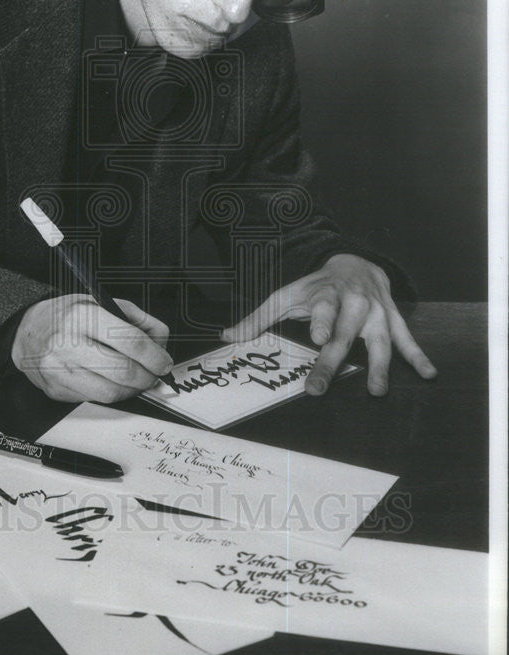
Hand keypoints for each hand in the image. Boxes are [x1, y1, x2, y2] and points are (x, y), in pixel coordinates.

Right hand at [11, 294, 172, 402]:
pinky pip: (94, 400)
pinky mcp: (56, 390)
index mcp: (83, 315)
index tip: (163, 362)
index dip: (155, 356)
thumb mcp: (101, 303)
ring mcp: (60, 369)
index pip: (130, 340)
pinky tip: (113, 383)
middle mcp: (68, 342)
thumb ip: (136, 318)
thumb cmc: (67, 317)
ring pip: (111, 393)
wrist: (26, 333)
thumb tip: (160, 341)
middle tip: (153, 374)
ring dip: (132, 390)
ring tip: (136, 381)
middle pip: (123, 371)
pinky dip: (111, 395)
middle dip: (147, 377)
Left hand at [220, 253, 436, 396]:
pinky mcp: (393, 319)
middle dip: (334, 361)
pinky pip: (407, 339)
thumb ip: (257, 318)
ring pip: (380, 340)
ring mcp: (376, 312)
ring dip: (381, 365)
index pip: (324, 310)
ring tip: (377, 391)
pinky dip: (419, 356)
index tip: (320, 338)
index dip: (322, 323)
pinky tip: (428, 374)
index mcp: (326, 296)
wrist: (355, 263)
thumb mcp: (284, 296)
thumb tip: (226, 337)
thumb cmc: (314, 287)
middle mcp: (353, 303)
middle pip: (346, 334)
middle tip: (320, 388)